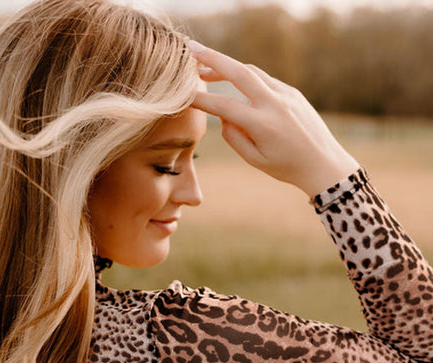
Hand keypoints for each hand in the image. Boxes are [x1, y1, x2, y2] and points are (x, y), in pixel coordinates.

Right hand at [188, 41, 359, 197]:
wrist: (323, 163)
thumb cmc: (286, 167)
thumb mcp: (255, 160)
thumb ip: (234, 136)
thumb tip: (221, 114)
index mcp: (263, 125)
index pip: (224, 106)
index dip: (201, 99)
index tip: (182, 94)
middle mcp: (275, 104)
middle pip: (239, 72)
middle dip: (213, 59)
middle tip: (191, 50)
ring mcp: (286, 94)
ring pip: (251, 72)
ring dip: (227, 67)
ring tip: (206, 72)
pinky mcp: (292, 92)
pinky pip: (264, 79)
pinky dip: (246, 78)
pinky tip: (233, 84)